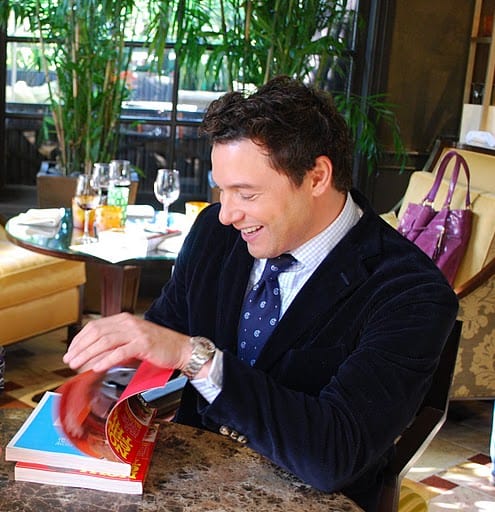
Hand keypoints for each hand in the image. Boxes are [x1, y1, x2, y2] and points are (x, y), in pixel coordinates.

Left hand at [63, 313, 191, 373]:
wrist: (181, 348)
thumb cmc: (158, 345)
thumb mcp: (133, 339)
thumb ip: (116, 342)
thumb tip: (93, 353)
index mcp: (124, 319)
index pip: (94, 326)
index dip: (79, 339)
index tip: (71, 351)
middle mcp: (128, 323)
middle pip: (96, 332)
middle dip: (79, 347)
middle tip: (69, 360)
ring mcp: (136, 333)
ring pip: (105, 341)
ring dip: (88, 354)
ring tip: (78, 364)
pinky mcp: (143, 344)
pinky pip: (120, 352)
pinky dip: (106, 360)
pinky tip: (97, 367)